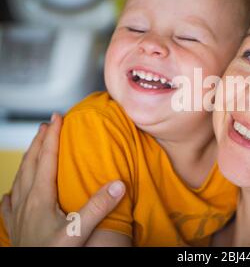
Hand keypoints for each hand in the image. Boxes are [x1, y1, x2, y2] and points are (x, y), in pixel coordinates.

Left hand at [0, 113, 125, 245]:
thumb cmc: (53, 254)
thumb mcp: (78, 232)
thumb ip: (98, 207)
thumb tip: (118, 183)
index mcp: (40, 198)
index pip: (46, 159)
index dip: (52, 137)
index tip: (57, 118)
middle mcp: (26, 201)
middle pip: (31, 163)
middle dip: (39, 141)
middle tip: (47, 124)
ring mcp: (18, 213)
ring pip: (20, 177)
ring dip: (28, 158)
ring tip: (35, 147)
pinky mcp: (15, 226)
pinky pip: (9, 201)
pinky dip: (13, 189)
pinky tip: (12, 190)